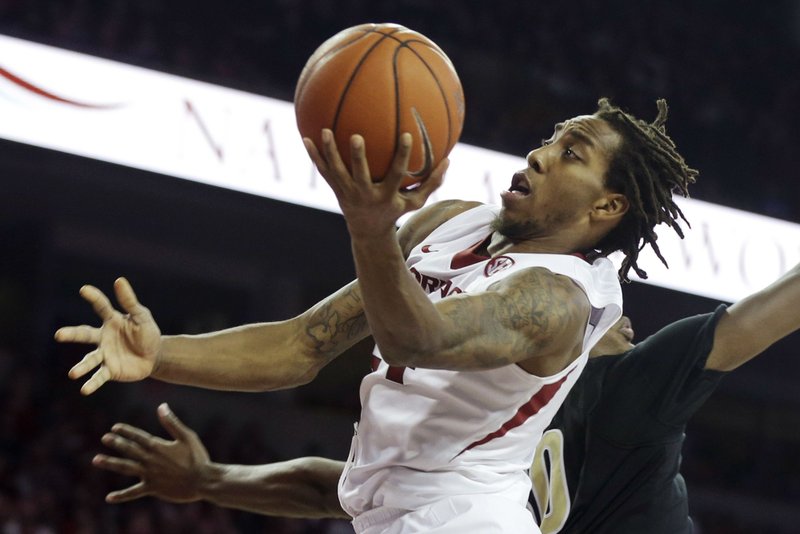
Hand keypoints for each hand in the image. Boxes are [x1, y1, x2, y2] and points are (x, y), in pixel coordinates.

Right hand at [55, 277, 160, 394]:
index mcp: (112, 321)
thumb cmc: (147, 333)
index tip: (84, 289)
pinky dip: (92, 383)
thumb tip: (119, 280)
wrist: (155, 356)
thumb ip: (130, 301)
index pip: (101, 307)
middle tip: (58, 335)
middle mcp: (103, 338)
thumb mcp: (142, 316)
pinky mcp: (110, 370)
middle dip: (72, 335)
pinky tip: (84, 390)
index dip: (94, 298)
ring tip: (73, 374)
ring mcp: (105, 355)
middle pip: (85, 334)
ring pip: (90, 360)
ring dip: (82, 367)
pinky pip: (99, 377)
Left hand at [93, 403, 209, 503]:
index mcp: (158, 447)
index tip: (115, 427)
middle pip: (129, 450)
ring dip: (111, 463)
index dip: (126, 431)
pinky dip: (121, 495)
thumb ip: (172, 422)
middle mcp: (151, 460)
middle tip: (104, 438)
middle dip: (116, 443)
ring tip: (96, 460)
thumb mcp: (187, 436)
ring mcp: (150, 475)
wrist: (203, 481)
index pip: (138, 437)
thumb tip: (161, 406)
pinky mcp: (152, 488)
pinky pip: (134, 492)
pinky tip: (109, 497)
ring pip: (126, 467)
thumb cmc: (198, 457)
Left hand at [304, 129, 448, 237]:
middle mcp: (365, 194)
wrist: (368, 232)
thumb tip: (449, 160)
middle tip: (357, 136)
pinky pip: (324, 171)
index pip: (396, 174)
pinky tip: (306, 138)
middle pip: (360, 174)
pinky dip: (315, 156)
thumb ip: (431, 183)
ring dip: (330, 152)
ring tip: (325, 131)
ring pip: (337, 171)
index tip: (406, 136)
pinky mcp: (336, 189)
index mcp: (386, 195)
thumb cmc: (394, 211)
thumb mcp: (415, 202)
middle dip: (358, 157)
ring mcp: (348, 192)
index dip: (402, 156)